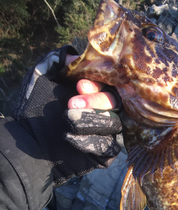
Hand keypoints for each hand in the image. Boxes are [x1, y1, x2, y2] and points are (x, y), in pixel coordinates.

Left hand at [13, 46, 122, 186]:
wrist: (29, 141)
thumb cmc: (36, 109)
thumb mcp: (43, 77)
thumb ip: (59, 62)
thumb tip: (77, 56)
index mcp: (95, 91)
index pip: (110, 83)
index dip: (98, 83)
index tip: (80, 85)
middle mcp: (105, 110)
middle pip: (116, 102)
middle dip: (96, 102)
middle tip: (71, 104)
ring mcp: (108, 132)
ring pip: (115, 124)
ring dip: (91, 121)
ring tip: (68, 120)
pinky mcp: (106, 153)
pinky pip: (109, 146)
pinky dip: (90, 140)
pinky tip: (70, 137)